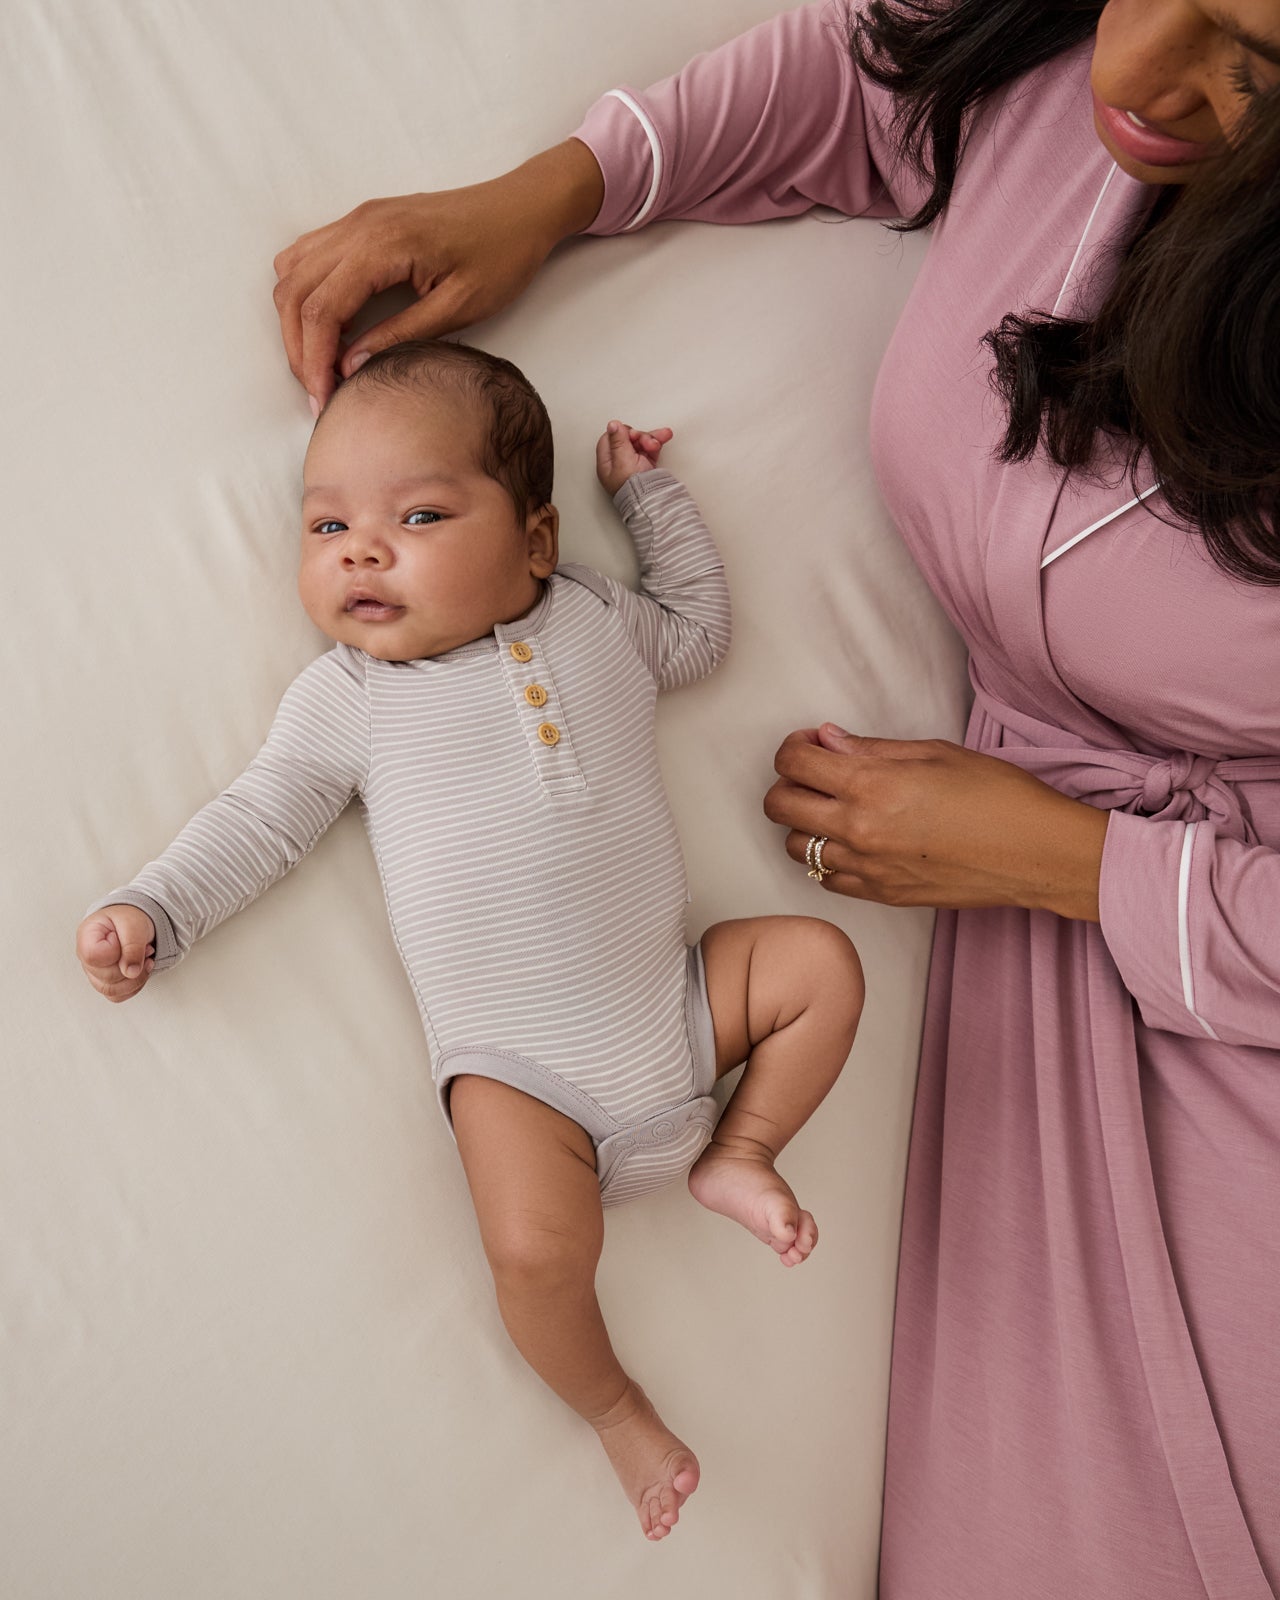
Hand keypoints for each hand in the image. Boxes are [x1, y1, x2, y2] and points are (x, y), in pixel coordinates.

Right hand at [76, 905, 156, 1002]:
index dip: (115, 952)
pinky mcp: (105, 983)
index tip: (123, 939)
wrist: (133, 923)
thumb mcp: (134, 924)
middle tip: (144, 948)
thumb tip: (131, 972)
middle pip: (105, 977)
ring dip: (136, 977)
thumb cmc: (128, 919)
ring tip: (145, 958)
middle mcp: (86, 958)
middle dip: (131, 964)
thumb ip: (132, 946)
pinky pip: (118, 996)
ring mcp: (94, 973)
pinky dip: (135, 986)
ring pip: (111, 991)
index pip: (93, 956)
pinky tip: (140, 970)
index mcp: (86, 937)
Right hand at [272, 140, 605, 413]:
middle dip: (298, 348)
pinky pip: (309, 255)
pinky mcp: (363, 220)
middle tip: (318, 391)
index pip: (321, 308)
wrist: (522, 208)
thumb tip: (350, 366)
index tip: (323, 400)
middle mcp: (360, 225)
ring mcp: (357, 218)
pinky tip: (328, 327)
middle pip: (294, 291)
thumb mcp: (459, 307)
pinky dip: (305, 293)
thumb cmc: (502, 256)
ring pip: (293, 271)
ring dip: (296, 321)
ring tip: (320, 364)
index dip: (313, 361)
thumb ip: (401, 336)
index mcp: (383, 246)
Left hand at [596, 421, 673, 495]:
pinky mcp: (646, 466)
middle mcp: (619, 463)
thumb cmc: (634, 489)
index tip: (629, 435)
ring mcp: (633, 464)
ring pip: (640, 442)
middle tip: (645, 443)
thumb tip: (612, 425)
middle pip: (626, 438)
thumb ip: (618, 441)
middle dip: (639, 437)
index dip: (620, 433)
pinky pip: (650, 448)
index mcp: (607, 463)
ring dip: (650, 439)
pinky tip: (664, 436)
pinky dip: (657, 442)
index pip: (609, 438)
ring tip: (657, 443)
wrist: (653, 502)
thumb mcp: (623, 460)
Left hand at [764, 724, 1109, 920]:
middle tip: (815, 774)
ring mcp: (868, 868)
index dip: (794, 747)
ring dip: (804, 825)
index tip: (811, 743)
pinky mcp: (882, 895)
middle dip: (788, 783)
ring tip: (834, 810)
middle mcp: (859, 830)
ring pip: (796, 848)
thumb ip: (872, 749)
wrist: (1037, 854)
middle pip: (780, 806)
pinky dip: (829, 859)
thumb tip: (829, 740)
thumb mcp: (935, 753)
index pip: (794, 763)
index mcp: (871, 786)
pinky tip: (854, 842)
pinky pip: (828, 879)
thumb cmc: (997, 795)